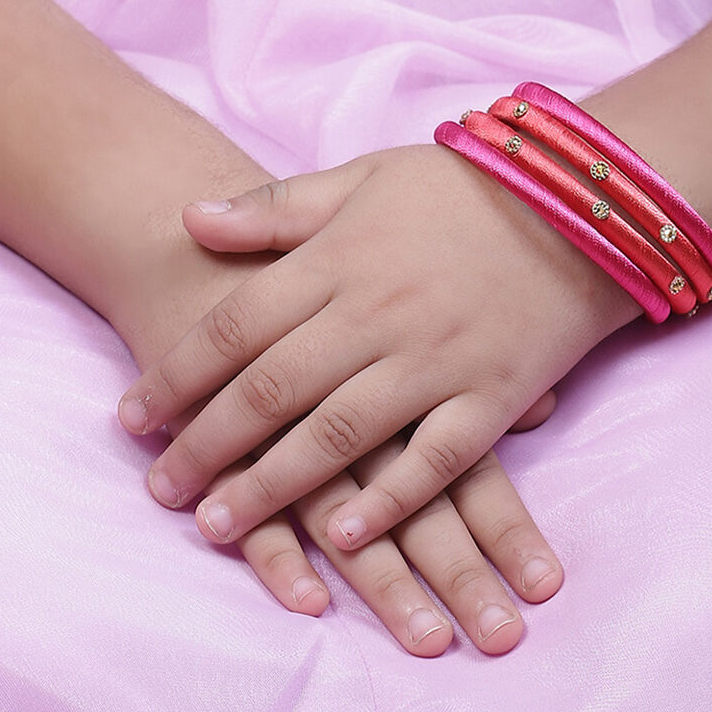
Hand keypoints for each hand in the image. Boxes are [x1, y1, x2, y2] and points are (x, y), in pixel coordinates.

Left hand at [117, 144, 639, 554]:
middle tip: (159, 489)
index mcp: (339, 260)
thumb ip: (276, 208)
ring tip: (216, 525)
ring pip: (337, 434)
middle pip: (271, 390)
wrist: (580, 204)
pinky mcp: (492, 397)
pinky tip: (342, 534)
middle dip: (205, 445)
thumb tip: (188, 218)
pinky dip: (389, 500)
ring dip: (271, 486)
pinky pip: (435, 460)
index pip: (235, 327)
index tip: (131, 418)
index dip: (176, 375)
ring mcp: (436, 360)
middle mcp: (378, 314)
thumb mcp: (363, 176)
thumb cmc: (463, 191)